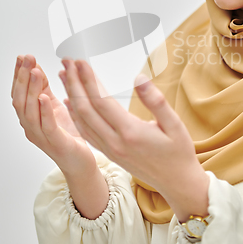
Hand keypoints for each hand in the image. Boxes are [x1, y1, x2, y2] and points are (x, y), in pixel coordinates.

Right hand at [11, 55, 95, 176]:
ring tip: (34, 73)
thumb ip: (44, 90)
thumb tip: (36, 69)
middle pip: (20, 100)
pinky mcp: (56, 143)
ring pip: (29, 112)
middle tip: (27, 60)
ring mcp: (41, 136)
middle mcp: (31, 127)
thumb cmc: (67, 135)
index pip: (19, 93)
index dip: (18, 75)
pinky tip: (44, 97)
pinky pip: (46, 126)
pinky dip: (44, 110)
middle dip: (22, 78)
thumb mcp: (54, 107)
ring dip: (31, 90)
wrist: (80, 161)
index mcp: (30, 117)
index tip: (22, 57)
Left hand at [60, 59, 209, 220]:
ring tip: (64, 74)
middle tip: (67, 61)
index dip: (89, 79)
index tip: (81, 61)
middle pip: (85, 108)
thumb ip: (155, 101)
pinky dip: (74, 115)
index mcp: (130, 132)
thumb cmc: (178, 152)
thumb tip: (139, 78)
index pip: (101, 101)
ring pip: (81, 120)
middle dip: (74, 82)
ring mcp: (109, 149)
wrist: (176, 182)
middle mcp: (114, 142)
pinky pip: (85, 132)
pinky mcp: (108, 153)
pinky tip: (69, 102)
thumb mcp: (174, 124)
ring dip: (71, 95)